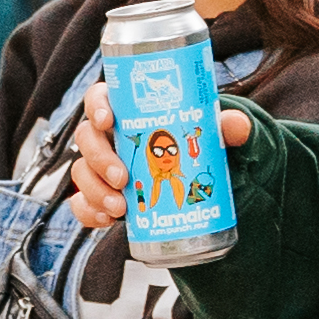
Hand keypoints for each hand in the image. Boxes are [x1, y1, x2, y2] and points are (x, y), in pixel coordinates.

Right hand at [70, 99, 252, 232]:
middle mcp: (110, 137)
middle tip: (122, 177)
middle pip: (87, 138)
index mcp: (128, 112)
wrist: (200, 181)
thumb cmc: (200, 146)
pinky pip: (82, 203)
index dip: (96, 105)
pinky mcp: (103, 196)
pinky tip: (106, 220)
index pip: (100, 98)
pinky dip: (88, 212)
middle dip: (99, 158)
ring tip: (120, 208)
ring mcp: (103, 168)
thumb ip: (229, 127)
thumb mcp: (217, 135)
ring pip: (82, 173)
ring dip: (95, 190)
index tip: (108, 120)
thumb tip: (235, 125)